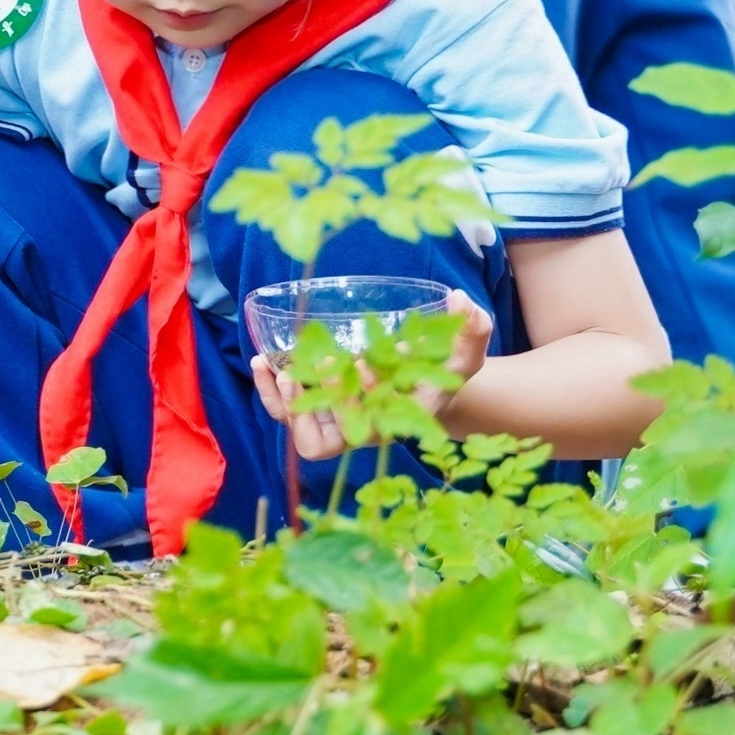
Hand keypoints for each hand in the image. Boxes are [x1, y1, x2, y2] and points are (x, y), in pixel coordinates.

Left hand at [249, 288, 487, 461]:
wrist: (425, 386)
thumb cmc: (446, 371)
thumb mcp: (467, 350)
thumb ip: (472, 327)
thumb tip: (459, 300)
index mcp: (400, 420)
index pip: (379, 420)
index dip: (369, 394)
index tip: (366, 363)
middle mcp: (366, 427)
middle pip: (334, 434)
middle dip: (328, 399)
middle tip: (324, 364)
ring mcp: (339, 421)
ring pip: (302, 431)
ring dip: (287, 403)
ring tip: (277, 370)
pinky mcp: (320, 408)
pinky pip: (288, 412)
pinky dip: (272, 391)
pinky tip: (262, 363)